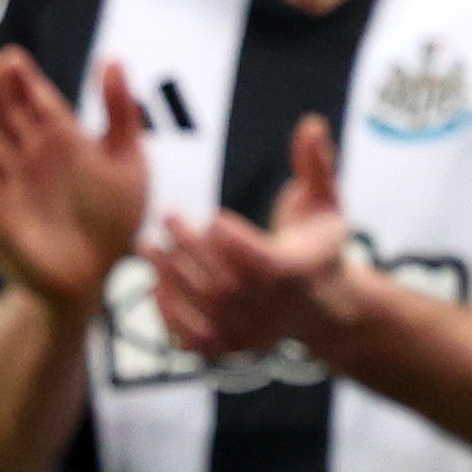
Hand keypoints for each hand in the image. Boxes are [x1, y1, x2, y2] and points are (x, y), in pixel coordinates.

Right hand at [0, 50, 147, 316]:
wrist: (99, 274)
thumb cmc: (114, 216)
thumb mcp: (129, 159)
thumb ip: (120, 110)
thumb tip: (113, 57)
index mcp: (59, 138)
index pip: (34, 100)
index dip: (22, 79)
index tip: (11, 55)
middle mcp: (29, 156)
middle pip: (5, 114)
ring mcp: (10, 184)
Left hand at [146, 114, 356, 361]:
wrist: (324, 307)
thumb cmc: (318, 244)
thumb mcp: (325, 202)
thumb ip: (316, 165)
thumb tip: (310, 122)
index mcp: (300, 273)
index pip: (261, 262)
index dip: (232, 241)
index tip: (214, 215)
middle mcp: (276, 310)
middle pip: (224, 284)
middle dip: (190, 248)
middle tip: (167, 217)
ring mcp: (253, 334)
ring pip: (203, 310)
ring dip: (169, 276)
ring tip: (146, 246)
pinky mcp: (233, 348)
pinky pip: (192, 339)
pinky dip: (169, 313)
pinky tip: (154, 283)